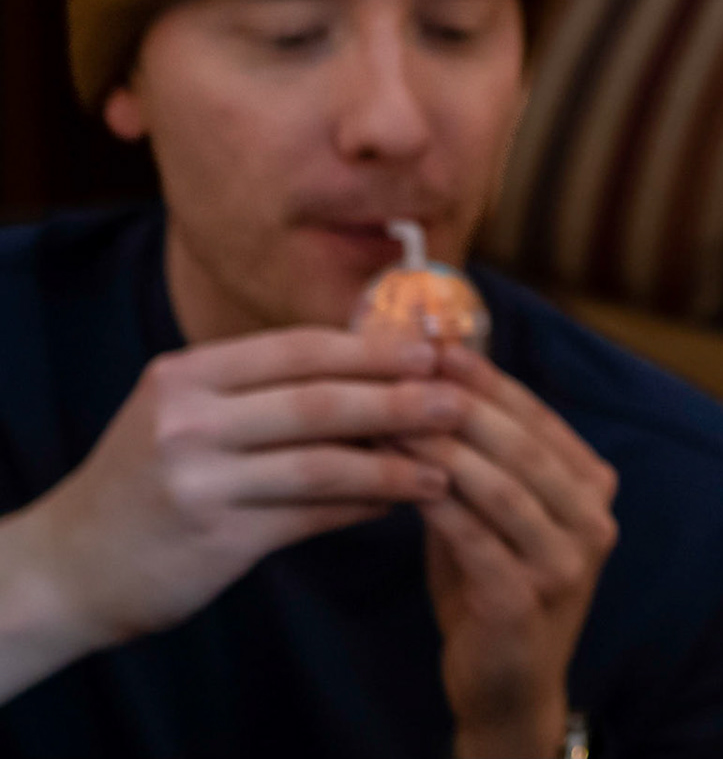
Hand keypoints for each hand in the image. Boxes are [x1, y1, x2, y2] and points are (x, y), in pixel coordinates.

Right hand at [0, 329, 459, 699]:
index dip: (373, 348)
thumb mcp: (187, 413)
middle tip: (461, 400)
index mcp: (188, 375)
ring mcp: (200, 480)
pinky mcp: (217, 538)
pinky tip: (400, 502)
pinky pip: (311, 515)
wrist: (69, 566)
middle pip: (321, 401)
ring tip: (448, 465)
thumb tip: (376, 368)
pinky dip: (363, 505)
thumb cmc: (149, 479)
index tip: (435, 349)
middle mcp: (190, 421)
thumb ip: (264, 389)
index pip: (299, 349)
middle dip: (400, 398)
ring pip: (324, 462)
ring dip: (396, 463)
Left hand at [398, 345, 617, 758]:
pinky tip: (395, 479)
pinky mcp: (527, 599)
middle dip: (459, 402)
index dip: (487, 377)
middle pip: (521, 444)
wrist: (506, 685)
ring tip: (387, 418)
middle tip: (404, 370)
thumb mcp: (495, 511)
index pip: (538, 417)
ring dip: (440, 446)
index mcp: (593, 487)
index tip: (436, 343)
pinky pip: (475, 536)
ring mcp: (567, 562)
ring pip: (500, 485)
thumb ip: (479, 455)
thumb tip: (428, 373)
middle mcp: (593, 519)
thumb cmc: (492, 583)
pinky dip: (434, 502)